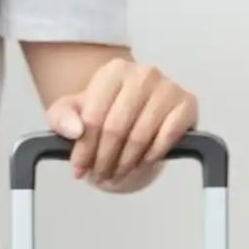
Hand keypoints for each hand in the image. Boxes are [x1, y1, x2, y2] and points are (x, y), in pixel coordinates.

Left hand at [46, 57, 198, 193]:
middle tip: (99, 176)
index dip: (83, 150)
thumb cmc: (104, 114)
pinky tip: (140, 162)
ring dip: (124, 164)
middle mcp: (143, 74)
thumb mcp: (72, 114)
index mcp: (114, 72)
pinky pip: (166, 139)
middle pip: (115, 129)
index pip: (93, 118)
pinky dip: (150, 157)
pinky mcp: (187, 104)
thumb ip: (61, 117)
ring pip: (139, 138)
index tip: (78, 170)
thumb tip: (75, 130)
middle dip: (103, 160)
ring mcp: (167, 88)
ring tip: (115, 174)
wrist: (137, 115)